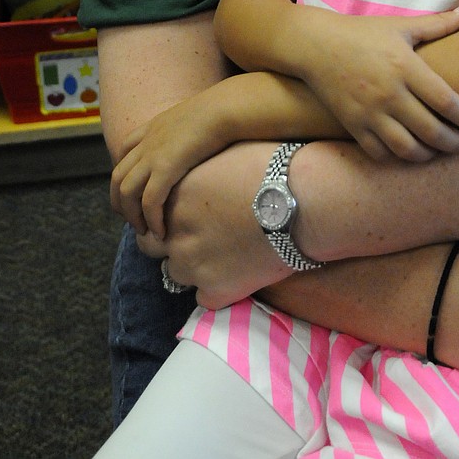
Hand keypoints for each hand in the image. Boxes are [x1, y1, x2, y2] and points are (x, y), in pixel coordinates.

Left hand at [111, 89, 230, 238]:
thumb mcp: (198, 115)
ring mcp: (153, 154)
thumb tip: (204, 138)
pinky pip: (149, 201)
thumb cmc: (224, 110)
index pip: (124, 149)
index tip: (134, 190)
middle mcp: (147, 141)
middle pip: (118, 175)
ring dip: (132, 215)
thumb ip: (191, 128)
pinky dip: (152, 219)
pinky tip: (160, 231)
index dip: (124, 172)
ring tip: (145, 230)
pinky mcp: (165, 167)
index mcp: (154, 126)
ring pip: (126, 191)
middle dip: (120, 201)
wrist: (227, 107)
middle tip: (132, 219)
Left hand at [134, 141, 292, 308]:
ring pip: (176, 273)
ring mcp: (193, 264)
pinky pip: (204, 298)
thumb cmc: (274, 170)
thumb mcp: (226, 160)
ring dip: (194, 266)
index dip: (170, 217)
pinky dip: (217, 289)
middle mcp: (176, 231)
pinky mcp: (215, 290)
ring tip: (225, 254)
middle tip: (202, 237)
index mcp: (176, 195)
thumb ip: (200, 176)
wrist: (306, 201)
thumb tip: (199, 182)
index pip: (153, 214)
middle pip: (152, 246)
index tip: (189, 216)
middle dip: (172, 243)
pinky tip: (239, 272)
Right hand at [303, 5, 458, 161]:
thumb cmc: (362, 33)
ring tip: (443, 149)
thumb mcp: (401, 25)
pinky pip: (381, 153)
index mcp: (405, 67)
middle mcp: (388, 94)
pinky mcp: (353, 126)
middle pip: (432, 130)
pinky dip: (400, 158)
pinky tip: (413, 151)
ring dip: (431, 155)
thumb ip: (439, 24)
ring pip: (408, 149)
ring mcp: (369, 113)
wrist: (315, 45)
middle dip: (456, 142)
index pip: (446, 100)